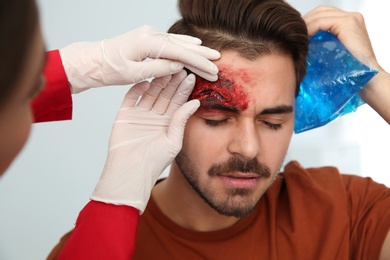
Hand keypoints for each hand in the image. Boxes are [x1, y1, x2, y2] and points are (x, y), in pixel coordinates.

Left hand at [60, 25, 219, 92]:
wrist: (92, 60)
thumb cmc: (109, 69)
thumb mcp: (134, 74)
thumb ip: (159, 69)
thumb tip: (179, 66)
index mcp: (148, 43)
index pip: (180, 53)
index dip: (199, 63)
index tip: (213, 70)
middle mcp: (150, 34)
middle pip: (182, 45)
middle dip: (202, 55)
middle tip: (219, 62)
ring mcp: (149, 34)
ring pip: (178, 42)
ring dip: (196, 49)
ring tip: (212, 54)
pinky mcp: (147, 37)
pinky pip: (171, 41)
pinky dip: (184, 44)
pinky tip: (194, 43)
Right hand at [91, 70, 199, 212]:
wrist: (130, 172)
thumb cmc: (154, 161)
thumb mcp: (173, 141)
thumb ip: (181, 120)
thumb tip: (195, 102)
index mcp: (168, 122)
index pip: (178, 101)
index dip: (184, 89)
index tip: (191, 75)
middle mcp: (155, 116)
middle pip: (165, 94)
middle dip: (172, 80)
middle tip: (180, 65)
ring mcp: (140, 114)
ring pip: (150, 93)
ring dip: (157, 81)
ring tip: (166, 67)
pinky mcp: (125, 115)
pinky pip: (131, 98)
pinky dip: (137, 89)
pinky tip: (146, 79)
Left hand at [303, 6, 378, 69]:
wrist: (365, 76)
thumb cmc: (349, 70)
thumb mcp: (333, 51)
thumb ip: (323, 42)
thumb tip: (302, 42)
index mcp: (349, 22)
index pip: (323, 14)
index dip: (309, 22)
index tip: (298, 34)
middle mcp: (352, 17)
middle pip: (321, 11)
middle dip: (306, 21)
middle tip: (295, 33)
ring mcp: (351, 18)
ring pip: (321, 14)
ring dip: (307, 24)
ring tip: (298, 36)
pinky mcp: (348, 22)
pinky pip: (322, 21)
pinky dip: (311, 28)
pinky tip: (305, 37)